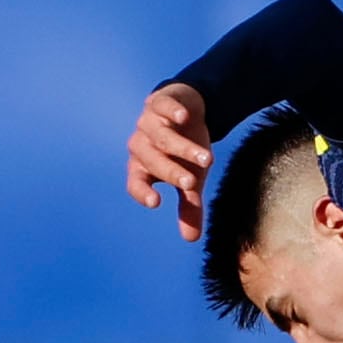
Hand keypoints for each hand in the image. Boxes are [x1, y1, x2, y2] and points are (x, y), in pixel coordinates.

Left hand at [125, 82, 214, 240]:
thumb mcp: (189, 178)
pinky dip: (172, 112)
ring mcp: (148, 123)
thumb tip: (191, 239)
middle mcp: (140, 146)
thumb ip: (189, 205)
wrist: (188, 111)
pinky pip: (162, 107)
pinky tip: (184, 117)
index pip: (135, 184)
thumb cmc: (183, 152)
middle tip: (192, 182)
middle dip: (173, 172)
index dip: (143, 192)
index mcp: (142, 168)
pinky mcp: (160, 102)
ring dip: (184, 149)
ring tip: (207, 159)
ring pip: (164, 138)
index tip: (156, 202)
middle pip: (153, 162)